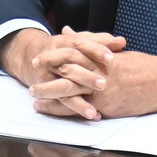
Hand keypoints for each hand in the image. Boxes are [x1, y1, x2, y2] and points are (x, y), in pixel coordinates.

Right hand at [0, 27, 125, 119]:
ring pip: (62, 90)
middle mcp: (53, 60)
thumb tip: (122, 42)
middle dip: (86, 77)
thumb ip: (102, 41)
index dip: (95, 49)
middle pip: (69, 68)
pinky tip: (93, 115)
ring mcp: (48, 78)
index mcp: (63, 42)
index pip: (79, 43)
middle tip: (104, 85)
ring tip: (93, 112)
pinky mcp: (47, 93)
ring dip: (78, 102)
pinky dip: (76, 110)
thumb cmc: (67, 48)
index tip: (111, 58)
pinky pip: (60, 104)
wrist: (34, 57)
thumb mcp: (82, 40)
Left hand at [31, 50, 156, 118]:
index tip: (40, 57)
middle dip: (47, 75)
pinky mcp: (107, 107)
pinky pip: (82, 110)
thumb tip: (68, 31)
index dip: (54, 56)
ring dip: (50, 95)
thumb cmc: (142, 66)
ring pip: (70, 93)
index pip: (73, 54)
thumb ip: (89, 43)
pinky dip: (65, 110)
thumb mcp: (116, 51)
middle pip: (67, 73)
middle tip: (32, 77)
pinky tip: (53, 112)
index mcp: (102, 57)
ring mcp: (103, 92)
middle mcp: (100, 74)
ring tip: (34, 97)